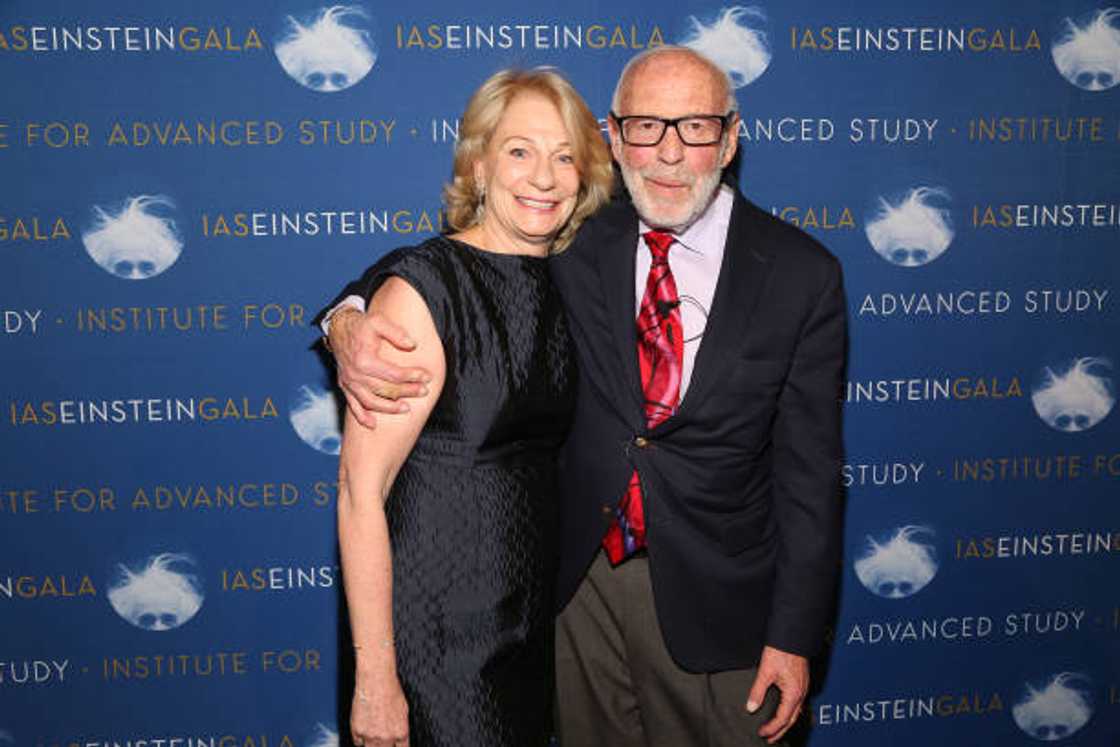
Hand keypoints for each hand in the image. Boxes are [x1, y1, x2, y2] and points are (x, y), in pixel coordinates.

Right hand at [330, 307, 431, 427]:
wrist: (338, 328)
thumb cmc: (361, 325)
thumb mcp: (378, 321)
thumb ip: (396, 333)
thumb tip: (412, 345)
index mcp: (364, 360)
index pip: (394, 374)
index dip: (412, 376)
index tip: (427, 377)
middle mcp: (355, 374)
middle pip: (385, 390)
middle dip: (407, 392)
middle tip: (423, 391)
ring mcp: (349, 382)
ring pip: (370, 401)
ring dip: (389, 408)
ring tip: (406, 409)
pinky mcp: (344, 386)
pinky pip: (352, 405)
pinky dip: (362, 416)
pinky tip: (372, 424)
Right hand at [351, 673, 409, 746]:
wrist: (376, 680)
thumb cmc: (391, 689)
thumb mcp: (404, 709)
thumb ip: (401, 726)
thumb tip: (400, 735)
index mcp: (401, 732)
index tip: (394, 744)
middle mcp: (386, 737)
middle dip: (385, 746)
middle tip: (383, 738)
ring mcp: (371, 735)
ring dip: (373, 745)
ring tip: (374, 736)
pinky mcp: (357, 731)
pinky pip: (358, 742)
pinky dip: (360, 739)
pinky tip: (364, 731)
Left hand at [746, 645, 807, 743]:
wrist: (792, 637)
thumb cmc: (781, 651)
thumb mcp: (765, 672)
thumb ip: (758, 691)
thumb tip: (751, 707)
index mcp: (794, 693)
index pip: (783, 718)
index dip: (772, 728)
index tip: (762, 733)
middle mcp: (801, 693)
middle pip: (792, 719)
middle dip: (781, 731)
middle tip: (769, 739)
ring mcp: (802, 688)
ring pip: (796, 712)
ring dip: (786, 722)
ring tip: (775, 729)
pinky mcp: (801, 683)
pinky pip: (797, 703)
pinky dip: (790, 712)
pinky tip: (783, 712)